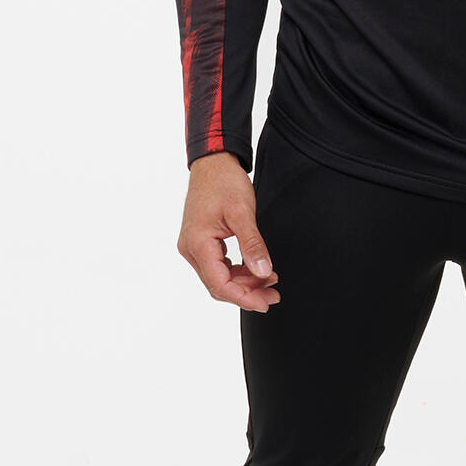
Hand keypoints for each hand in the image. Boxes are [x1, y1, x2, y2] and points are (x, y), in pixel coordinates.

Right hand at [177, 151, 280, 312]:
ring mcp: (194, 246)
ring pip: (219, 277)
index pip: (220, 284)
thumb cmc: (224, 182)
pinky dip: (237, 271)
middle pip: (219, 285)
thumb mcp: (243, 213)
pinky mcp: (201, 242)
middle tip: (274, 294)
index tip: (265, 303)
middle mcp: (191, 249)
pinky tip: (256, 269)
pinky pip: (218, 266)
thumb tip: (263, 272)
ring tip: (270, 280)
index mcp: (198, 244)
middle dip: (247, 292)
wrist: (213, 163)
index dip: (244, 298)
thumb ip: (252, 245)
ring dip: (244, 282)